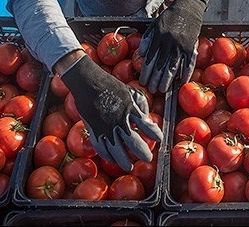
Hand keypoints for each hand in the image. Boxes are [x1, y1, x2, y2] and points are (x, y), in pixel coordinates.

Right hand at [60, 54, 162, 170]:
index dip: (155, 134)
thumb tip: (146, 119)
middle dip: (142, 153)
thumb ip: (141, 105)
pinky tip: (112, 160)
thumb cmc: (112, 86)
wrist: (89, 82)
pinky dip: (106, 155)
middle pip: (133, 142)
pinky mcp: (93, 129)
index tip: (160, 139)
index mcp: (131, 109)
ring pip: (116, 149)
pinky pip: (100, 147)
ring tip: (130, 167)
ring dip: (124, 160)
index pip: (147, 126)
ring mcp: (105, 126)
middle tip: (148, 159)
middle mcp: (120, 120)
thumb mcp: (131, 92)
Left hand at [139, 0, 205, 92]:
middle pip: (160, 65)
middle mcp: (169, 41)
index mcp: (158, 36)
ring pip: (173, 66)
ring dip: (168, 80)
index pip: (150, 58)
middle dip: (155, 79)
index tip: (143, 81)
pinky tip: (182, 81)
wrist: (189, 5)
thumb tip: (142, 54)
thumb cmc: (171, 16)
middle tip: (151, 89)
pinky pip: (189, 62)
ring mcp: (181, 44)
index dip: (146, 71)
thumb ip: (148, 38)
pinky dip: (186, 73)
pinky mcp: (192, 45)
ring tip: (163, 89)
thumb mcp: (155, 24)